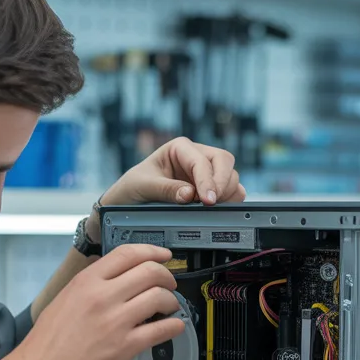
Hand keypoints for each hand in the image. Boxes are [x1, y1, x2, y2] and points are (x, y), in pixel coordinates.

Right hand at [17, 243, 184, 359]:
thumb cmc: (50, 338)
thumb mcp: (67, 296)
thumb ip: (93, 283)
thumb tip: (119, 276)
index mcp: (87, 281)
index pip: (128, 254)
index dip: (152, 251)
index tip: (164, 255)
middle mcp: (103, 297)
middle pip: (150, 272)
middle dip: (167, 276)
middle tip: (169, 284)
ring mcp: (116, 321)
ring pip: (159, 298)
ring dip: (171, 300)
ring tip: (169, 307)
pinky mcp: (125, 346)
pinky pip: (161, 330)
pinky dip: (174, 326)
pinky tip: (175, 326)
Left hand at [102, 137, 246, 207]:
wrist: (128, 201)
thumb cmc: (133, 187)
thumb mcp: (143, 186)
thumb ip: (166, 189)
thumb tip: (190, 195)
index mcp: (180, 148)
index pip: (203, 160)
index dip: (208, 180)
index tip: (208, 201)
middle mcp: (196, 157)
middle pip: (225, 162)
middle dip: (223, 184)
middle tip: (212, 204)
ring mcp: (206, 173)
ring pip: (231, 177)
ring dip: (227, 194)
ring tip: (210, 208)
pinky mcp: (211, 190)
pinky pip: (231, 193)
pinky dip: (229, 202)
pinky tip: (214, 211)